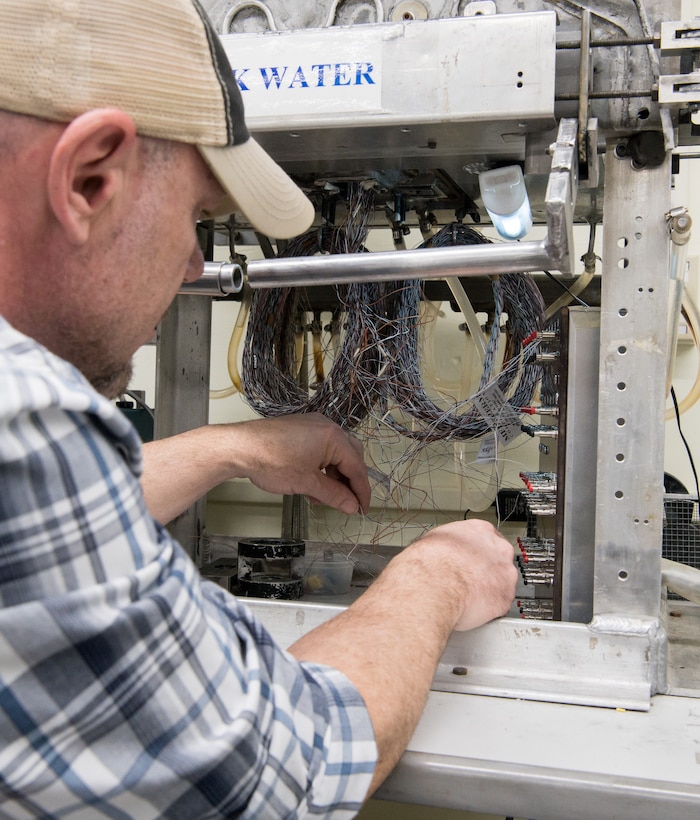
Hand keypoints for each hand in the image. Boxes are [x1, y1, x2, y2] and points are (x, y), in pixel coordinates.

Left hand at [140, 413, 369, 523]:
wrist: (238, 447)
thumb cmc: (270, 460)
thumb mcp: (306, 483)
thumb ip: (333, 495)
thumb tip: (351, 506)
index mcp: (333, 437)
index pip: (357, 467)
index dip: (361, 491)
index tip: (363, 509)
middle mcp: (326, 427)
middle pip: (350, 457)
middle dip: (349, 482)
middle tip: (347, 503)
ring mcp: (312, 426)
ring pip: (334, 454)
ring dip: (333, 477)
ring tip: (323, 497)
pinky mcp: (300, 429)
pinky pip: (320, 449)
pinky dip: (321, 468)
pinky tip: (312, 484)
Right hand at [407, 519, 516, 630]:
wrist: (433, 584)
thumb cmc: (430, 562)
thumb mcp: (435, 538)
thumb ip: (450, 543)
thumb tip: (444, 549)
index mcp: (482, 530)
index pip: (488, 539)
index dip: (477, 552)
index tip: (470, 560)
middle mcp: (499, 549)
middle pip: (499, 560)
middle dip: (486, 570)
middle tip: (469, 579)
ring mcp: (505, 574)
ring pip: (501, 583)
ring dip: (488, 589)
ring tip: (467, 595)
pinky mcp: (504, 599)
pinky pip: (498, 604)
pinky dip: (487, 608)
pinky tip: (471, 607)